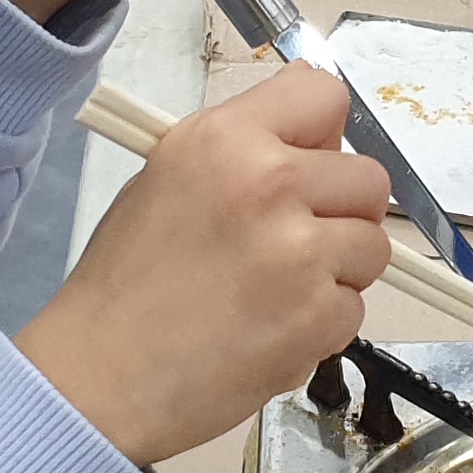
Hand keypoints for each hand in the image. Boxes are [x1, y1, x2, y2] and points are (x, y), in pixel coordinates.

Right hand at [15, 66, 391, 466]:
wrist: (100, 376)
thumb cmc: (125, 281)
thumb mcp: (166, 180)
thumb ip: (242, 155)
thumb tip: (311, 152)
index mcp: (224, 139)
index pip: (324, 96)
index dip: (323, 135)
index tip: (307, 162)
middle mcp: (269, 182)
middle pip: (368, 177)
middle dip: (343, 210)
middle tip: (297, 239)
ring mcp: (300, 251)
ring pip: (372, 245)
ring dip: (339, 271)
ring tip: (279, 291)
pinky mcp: (317, 314)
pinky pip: (354, 307)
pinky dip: (323, 324)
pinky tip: (271, 330)